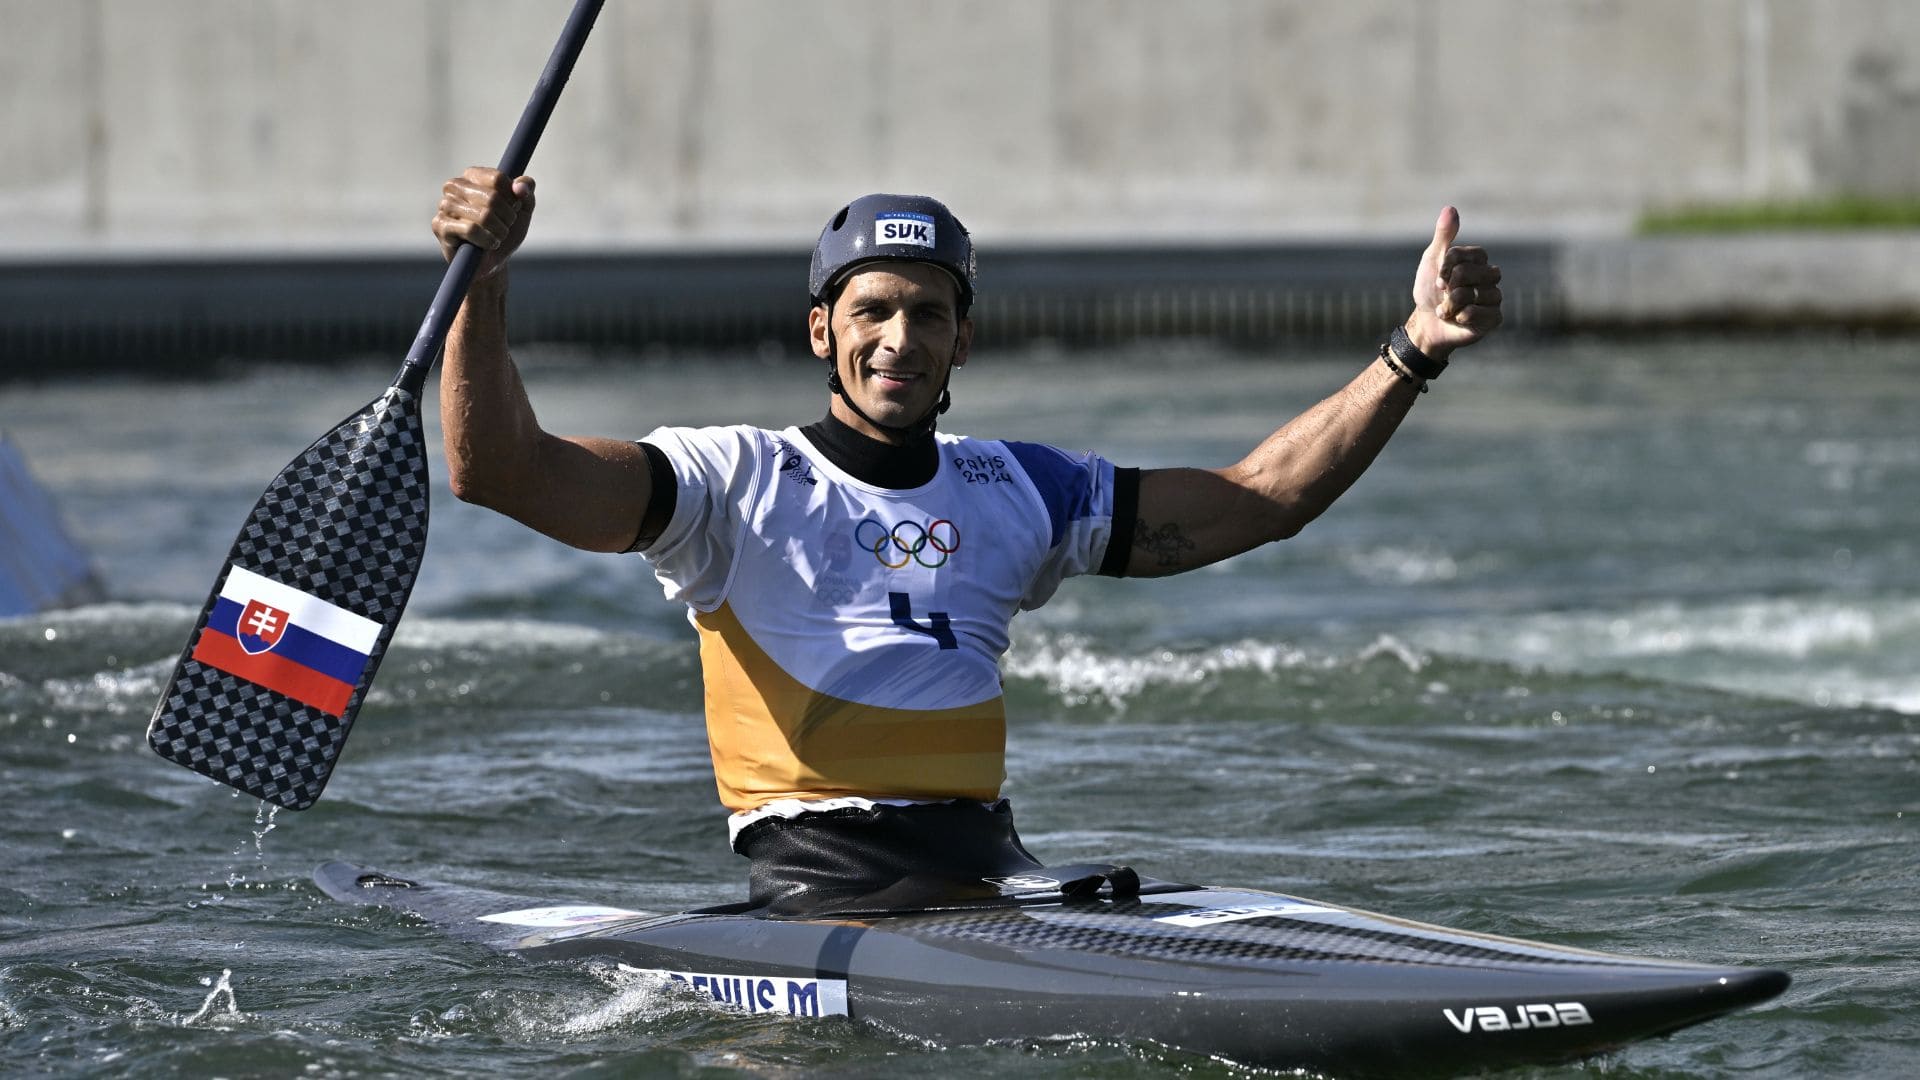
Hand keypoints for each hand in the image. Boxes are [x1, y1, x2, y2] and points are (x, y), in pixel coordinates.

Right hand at [433, 166, 535, 280]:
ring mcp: (444, 205)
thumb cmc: (506, 230)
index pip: (497, 179)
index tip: (514, 209)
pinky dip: (487, 240)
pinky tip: (488, 245)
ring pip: (483, 215)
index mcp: (472, 175)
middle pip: (492, 197)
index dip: (513, 198)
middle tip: (506, 227)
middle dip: (508, 218)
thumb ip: (526, 188)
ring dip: (499, 231)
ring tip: (497, 237)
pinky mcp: (439, 225)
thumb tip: (520, 187)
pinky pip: (471, 230)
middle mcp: (454, 186)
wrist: (494, 261)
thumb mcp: (523, 208)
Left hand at [1406, 207, 1500, 359]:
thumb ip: (1444, 236)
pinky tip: (1458, 319)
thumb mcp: (1433, 260)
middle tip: (1443, 294)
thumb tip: (1450, 208)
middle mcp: (1490, 276)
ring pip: (1477, 294)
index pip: (1469, 255)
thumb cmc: (1430, 289)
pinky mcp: (1495, 318)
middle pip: (1472, 273)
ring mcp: (1494, 297)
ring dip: (1453, 303)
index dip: (1449, 267)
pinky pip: (1483, 314)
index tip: (1437, 278)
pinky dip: (1463, 316)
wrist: (1428, 322)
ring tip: (1447, 308)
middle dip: (1450, 286)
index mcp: (1478, 260)